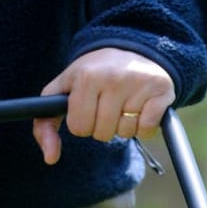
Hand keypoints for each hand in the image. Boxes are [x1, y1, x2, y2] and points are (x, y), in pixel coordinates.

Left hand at [34, 48, 174, 164]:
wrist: (134, 48)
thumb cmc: (93, 74)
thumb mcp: (63, 89)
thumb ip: (45, 123)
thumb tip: (50, 158)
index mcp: (86, 76)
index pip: (79, 127)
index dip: (82, 122)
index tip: (87, 106)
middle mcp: (113, 78)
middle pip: (102, 134)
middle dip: (103, 126)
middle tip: (107, 105)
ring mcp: (139, 85)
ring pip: (126, 133)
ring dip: (124, 126)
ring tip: (125, 104)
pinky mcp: (161, 93)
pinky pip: (147, 130)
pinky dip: (144, 127)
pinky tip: (141, 108)